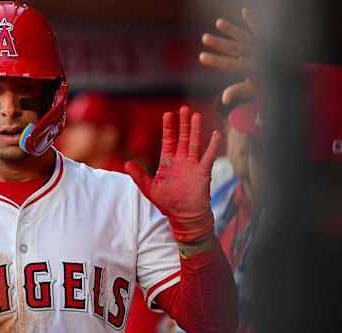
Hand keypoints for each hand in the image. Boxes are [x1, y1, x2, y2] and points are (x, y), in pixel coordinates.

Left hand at [125, 106, 220, 243]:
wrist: (184, 216)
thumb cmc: (168, 203)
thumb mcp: (149, 189)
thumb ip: (139, 176)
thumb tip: (126, 164)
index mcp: (168, 162)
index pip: (168, 140)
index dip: (168, 128)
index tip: (168, 114)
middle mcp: (181, 160)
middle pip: (183, 137)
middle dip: (183, 123)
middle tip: (184, 108)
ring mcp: (193, 165)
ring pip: (195, 143)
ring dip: (195, 129)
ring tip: (196, 115)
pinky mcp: (203, 172)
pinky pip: (209, 157)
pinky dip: (212, 146)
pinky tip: (215, 134)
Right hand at [199, 8, 257, 104]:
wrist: (287, 73)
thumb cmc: (265, 82)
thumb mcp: (252, 90)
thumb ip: (237, 92)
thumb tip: (224, 100)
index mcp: (252, 69)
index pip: (231, 65)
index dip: (216, 61)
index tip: (202, 56)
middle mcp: (256, 55)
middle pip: (235, 48)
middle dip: (219, 43)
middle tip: (204, 37)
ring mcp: (261, 45)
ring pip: (244, 36)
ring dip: (232, 29)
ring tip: (219, 22)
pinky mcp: (265, 38)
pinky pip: (260, 28)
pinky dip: (254, 19)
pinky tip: (245, 10)